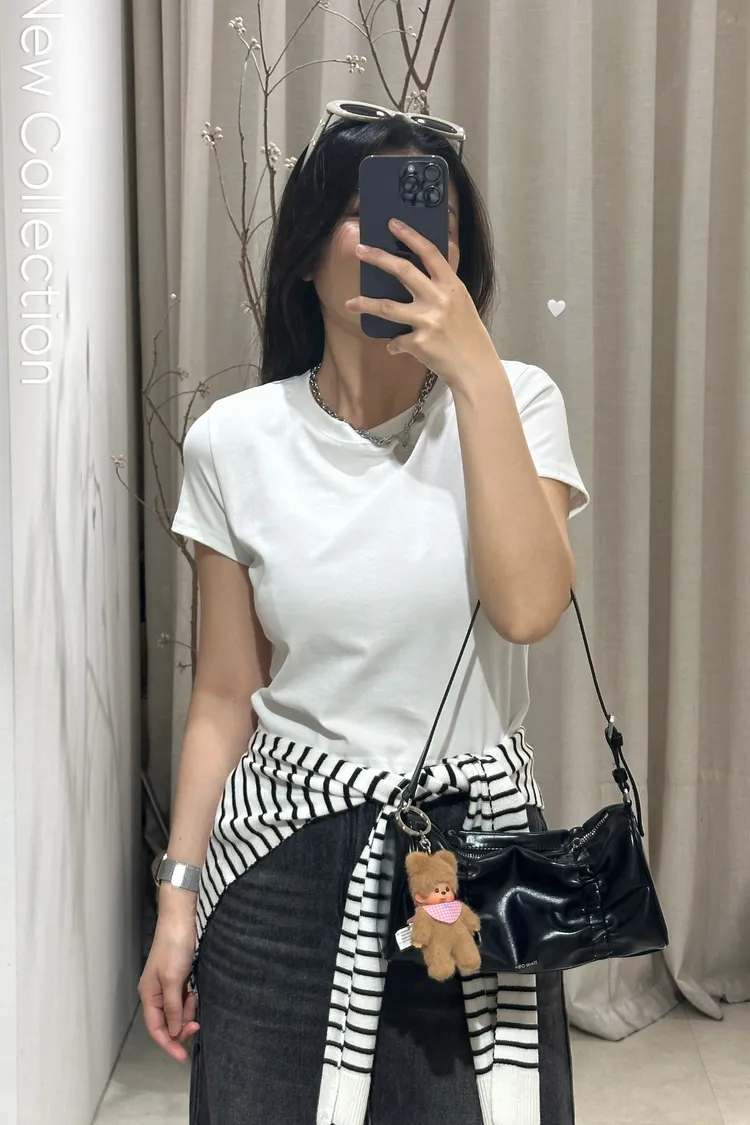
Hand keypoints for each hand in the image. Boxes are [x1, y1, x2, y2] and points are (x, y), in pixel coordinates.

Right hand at [138, 911, 199, 1062]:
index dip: (168, 1044)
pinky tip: (194, 994)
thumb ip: (172, 1008)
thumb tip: (174, 1032)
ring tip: (194, 999)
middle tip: (198, 1024)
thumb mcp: (173, 980)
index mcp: (148, 995)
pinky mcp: (177, 978)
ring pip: (176, 1012)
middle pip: (166, 1022)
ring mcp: (166, 986)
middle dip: (181, 1026)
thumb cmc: (174, 949)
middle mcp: (154, 994)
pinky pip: (182, 1000)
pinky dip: (189, 1002)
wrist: (180, 920)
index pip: (156, 1029)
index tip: (183, 1057)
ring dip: (187, 1012)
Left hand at [346, 219, 496, 386]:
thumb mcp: (461, 303)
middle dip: (378, 257)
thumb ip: (441, 289)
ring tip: (349, 303)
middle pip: (403, 271)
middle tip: (360, 249)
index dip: (410, 235)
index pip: (430, 253)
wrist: (475, 368)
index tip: (392, 224)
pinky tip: (395, 347)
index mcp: (452, 286)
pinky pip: (397, 341)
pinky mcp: (419, 343)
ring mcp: (428, 321)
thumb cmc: (469, 335)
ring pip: (386, 307)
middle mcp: (439, 299)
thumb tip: (418, 276)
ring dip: (364, 304)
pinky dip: (394, 344)